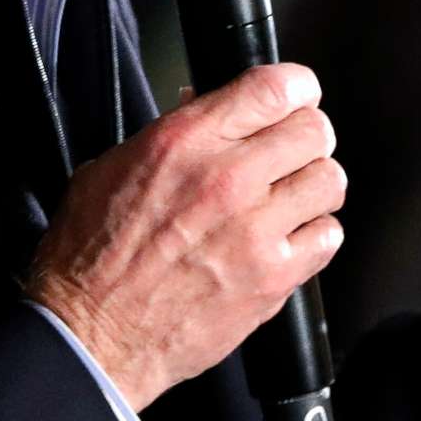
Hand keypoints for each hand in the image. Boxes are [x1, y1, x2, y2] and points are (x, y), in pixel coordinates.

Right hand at [26, 63, 345, 411]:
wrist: (92, 334)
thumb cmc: (91, 256)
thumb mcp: (113, 167)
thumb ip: (172, 134)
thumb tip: (207, 108)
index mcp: (185, 141)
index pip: (274, 87)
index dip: (294, 87)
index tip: (294, 97)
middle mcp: (227, 179)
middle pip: (315, 130)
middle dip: (304, 137)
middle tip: (289, 151)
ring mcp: (256, 230)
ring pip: (329, 181)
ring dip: (312, 186)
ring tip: (290, 197)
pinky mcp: (273, 278)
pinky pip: (328, 237)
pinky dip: (314, 235)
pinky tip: (288, 239)